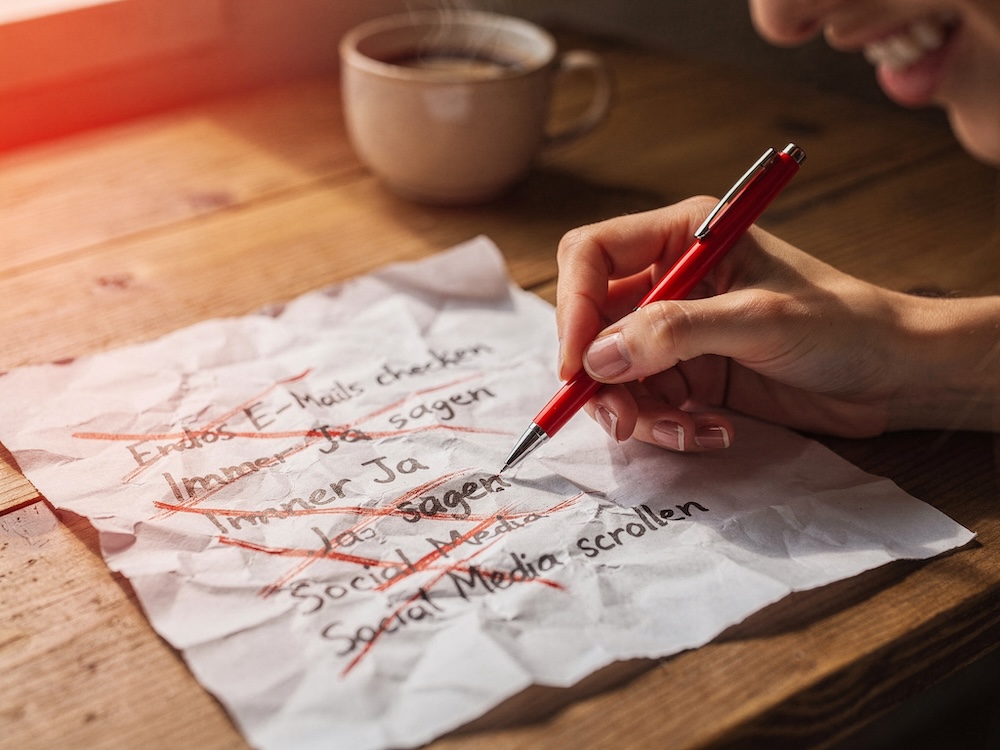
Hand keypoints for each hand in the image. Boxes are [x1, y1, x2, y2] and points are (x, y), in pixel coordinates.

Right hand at [555, 197, 998, 450]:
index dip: (574, 307)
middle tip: (622, 419)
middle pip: (594, 324)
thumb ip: (676, 333)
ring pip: (615, 373)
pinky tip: (712, 431)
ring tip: (689, 431)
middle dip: (602, 377)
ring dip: (640, 412)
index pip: (592, 255)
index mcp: (682, 236)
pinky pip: (649, 403)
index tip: (578, 365)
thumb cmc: (842, 325)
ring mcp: (678, 331)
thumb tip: (598, 357)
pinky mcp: (691, 374)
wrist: (894, 375)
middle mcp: (670, 280)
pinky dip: (670, 426)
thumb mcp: (758, 320)